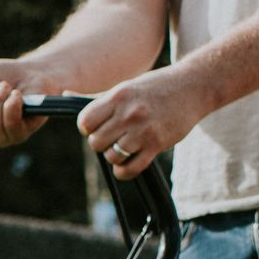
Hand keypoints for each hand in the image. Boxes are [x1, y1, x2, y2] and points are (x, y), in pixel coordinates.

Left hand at [77, 66, 213, 178]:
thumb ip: (96, 98)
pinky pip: (130, 169)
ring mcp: (143, 130)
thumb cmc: (155, 87)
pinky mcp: (157, 144)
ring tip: (124, 146)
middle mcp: (129, 113)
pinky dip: (124, 171)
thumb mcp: (125, 87)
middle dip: (101, 142)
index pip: (85, 122)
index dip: (88, 127)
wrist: (193, 86)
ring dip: (114, 156)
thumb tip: (65, 97)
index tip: (98, 126)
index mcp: (118, 97)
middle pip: (95, 142)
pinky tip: (127, 163)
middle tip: (113, 137)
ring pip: (111, 156)